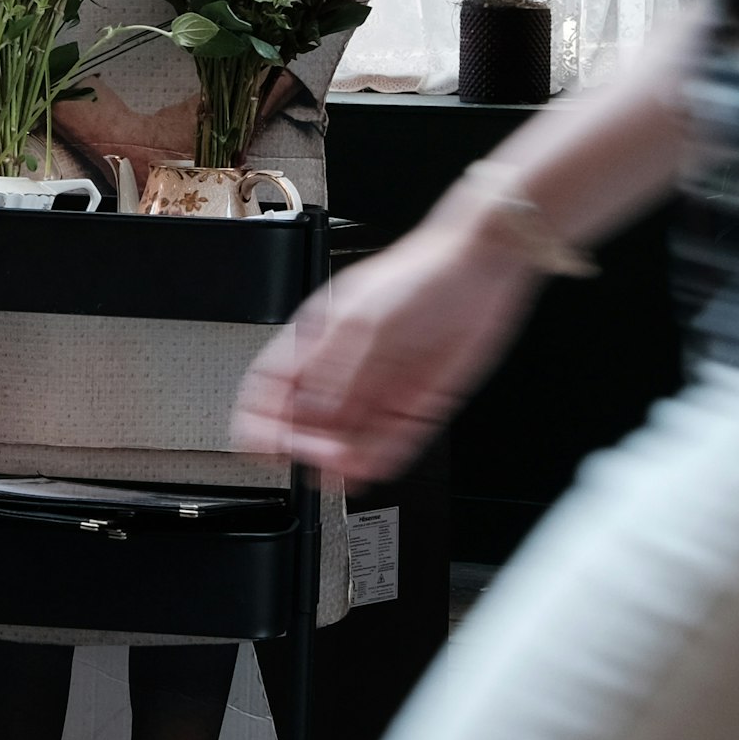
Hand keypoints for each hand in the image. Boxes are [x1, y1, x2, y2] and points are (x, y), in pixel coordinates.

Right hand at [231, 203, 544, 482]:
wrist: (479, 268)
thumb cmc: (422, 275)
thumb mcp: (363, 322)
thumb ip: (334, 372)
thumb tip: (307, 414)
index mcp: (319, 339)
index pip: (270, 387)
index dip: (259, 419)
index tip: (261, 444)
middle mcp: (346, 368)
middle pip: (307, 422)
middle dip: (305, 445)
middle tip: (315, 457)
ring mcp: (380, 388)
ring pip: (347, 439)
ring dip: (341, 460)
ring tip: (343, 470)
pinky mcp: (415, 404)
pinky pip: (390, 443)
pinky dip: (379, 460)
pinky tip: (371, 468)